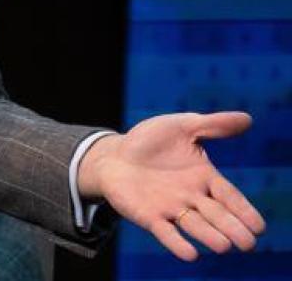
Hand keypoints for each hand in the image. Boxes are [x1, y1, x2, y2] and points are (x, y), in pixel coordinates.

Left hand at [78, 111, 265, 260]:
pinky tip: (190, 254)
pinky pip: (165, 232)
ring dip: (209, 236)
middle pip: (216, 215)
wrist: (113, 155)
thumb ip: (212, 125)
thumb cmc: (149, 141)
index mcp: (204, 177)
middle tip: (248, 243)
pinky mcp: (149, 216)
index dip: (244, 210)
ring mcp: (170, 208)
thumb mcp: (181, 126)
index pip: (230, 196)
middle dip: (232, 228)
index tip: (259, 226)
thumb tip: (248, 118)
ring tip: (224, 246)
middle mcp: (191, 197)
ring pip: (194, 225)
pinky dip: (176, 243)